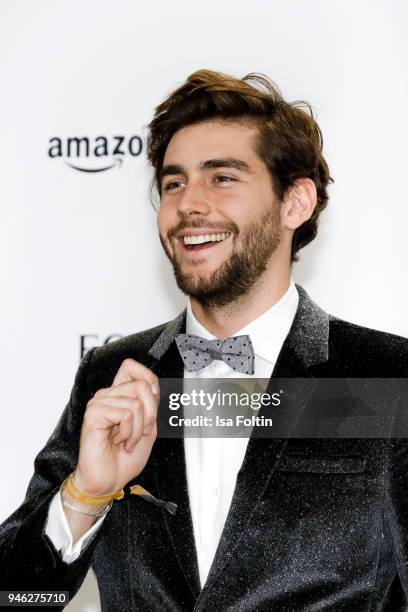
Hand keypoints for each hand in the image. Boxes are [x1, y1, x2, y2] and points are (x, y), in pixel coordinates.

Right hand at [73, 358, 158, 496]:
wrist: (108, 482)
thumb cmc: (124, 459)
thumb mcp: (148, 428)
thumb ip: (151, 405)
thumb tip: (153, 385)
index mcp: (118, 396)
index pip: (131, 367)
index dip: (148, 379)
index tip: (151, 402)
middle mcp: (107, 396)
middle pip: (142, 385)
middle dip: (151, 414)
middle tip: (142, 433)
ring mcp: (99, 403)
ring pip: (136, 403)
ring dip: (138, 429)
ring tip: (127, 441)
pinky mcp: (94, 414)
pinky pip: (126, 414)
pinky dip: (129, 433)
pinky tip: (118, 442)